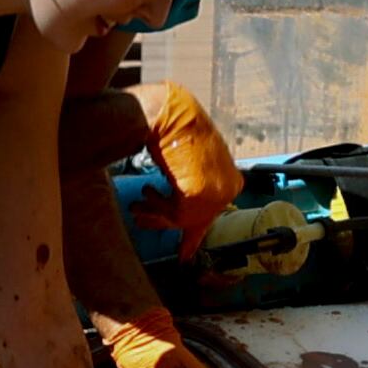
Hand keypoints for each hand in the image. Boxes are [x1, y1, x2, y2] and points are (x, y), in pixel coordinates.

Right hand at [140, 85, 242, 253]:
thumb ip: (184, 186)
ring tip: (139, 202)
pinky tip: (145, 194)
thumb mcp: (183, 163)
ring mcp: (218, 192)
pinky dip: (155, 207)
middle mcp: (228, 186)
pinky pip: (175, 215)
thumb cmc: (172, 129)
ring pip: (182, 220)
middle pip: (194, 220)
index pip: (212, 214)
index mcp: (228, 177)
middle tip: (140, 217)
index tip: (184, 256)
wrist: (168, 111)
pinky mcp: (202, 194)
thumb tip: (174, 212)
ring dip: (155, 212)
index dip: (192, 236)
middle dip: (163, 223)